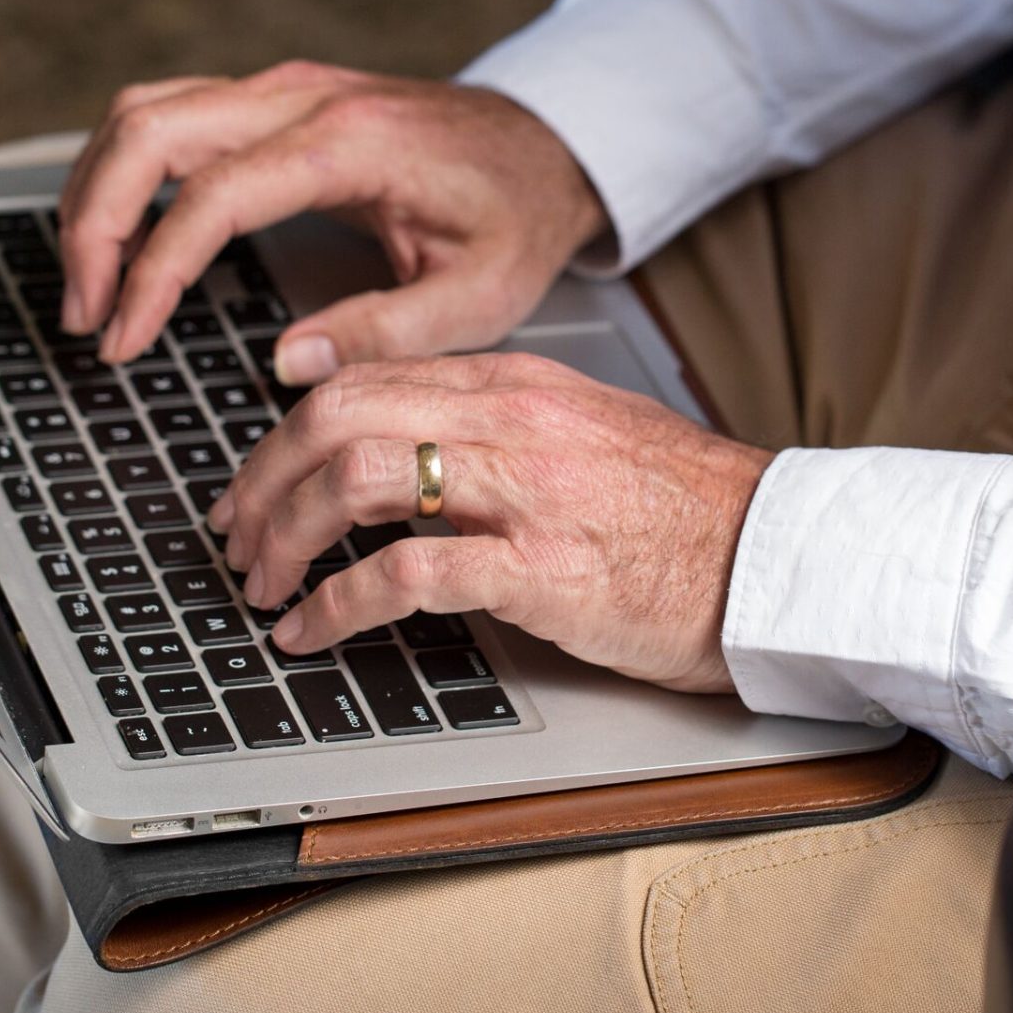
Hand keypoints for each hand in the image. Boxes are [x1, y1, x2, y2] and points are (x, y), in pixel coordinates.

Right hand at [56, 61, 606, 381]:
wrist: (549, 144)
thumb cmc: (518, 216)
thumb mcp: (481, 294)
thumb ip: (387, 331)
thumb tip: (287, 362)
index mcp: (351, 144)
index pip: (211, 198)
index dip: (152, 274)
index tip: (124, 340)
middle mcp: (303, 98)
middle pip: (147, 128)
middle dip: (94, 225)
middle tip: (85, 316)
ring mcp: (283, 89)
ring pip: (142, 110)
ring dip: (96, 192)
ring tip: (88, 287)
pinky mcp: (273, 99)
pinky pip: (168, 115)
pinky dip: (124, 173)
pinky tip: (118, 237)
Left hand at [210, 353, 774, 692]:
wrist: (777, 555)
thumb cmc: (684, 510)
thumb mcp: (579, 435)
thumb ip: (491, 431)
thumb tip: (399, 454)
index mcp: (514, 383)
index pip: (361, 383)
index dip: (283, 436)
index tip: (254, 485)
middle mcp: (510, 420)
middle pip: (336, 419)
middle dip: (262, 481)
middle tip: (236, 537)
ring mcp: (525, 490)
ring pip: (356, 480)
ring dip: (287, 538)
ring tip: (263, 585)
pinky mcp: (542, 567)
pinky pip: (409, 573)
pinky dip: (338, 604)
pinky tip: (312, 629)